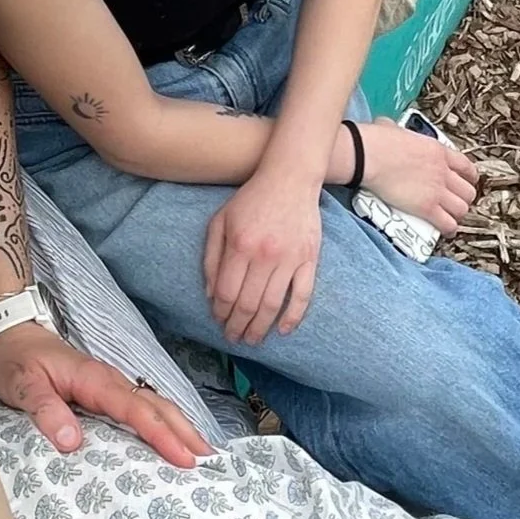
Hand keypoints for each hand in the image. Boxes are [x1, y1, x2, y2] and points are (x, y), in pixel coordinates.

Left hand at [0, 321, 211, 468]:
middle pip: (157, 405)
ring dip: (179, 427)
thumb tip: (72, 441)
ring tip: (201, 454)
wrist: (11, 334)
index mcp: (94, 379)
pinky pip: (141, 408)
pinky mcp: (106, 392)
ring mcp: (111, 385)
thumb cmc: (16, 360)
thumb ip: (45, 410)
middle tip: (209, 461)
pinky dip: (162, 423)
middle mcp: (110, 380)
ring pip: (154, 404)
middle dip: (185, 431)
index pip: (136, 409)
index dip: (162, 435)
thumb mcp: (22, 385)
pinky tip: (170, 439)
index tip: (184, 458)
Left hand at [203, 171, 321, 345]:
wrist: (290, 178)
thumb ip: (211, 257)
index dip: (220, 311)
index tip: (218, 320)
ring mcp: (290, 258)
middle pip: (248, 303)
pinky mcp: (309, 259)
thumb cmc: (251, 199)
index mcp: (240, 245)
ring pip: (273, 304)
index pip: (226, 291)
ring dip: (260, 328)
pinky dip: (293, 317)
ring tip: (253, 340)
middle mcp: (265, 255)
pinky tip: (282, 330)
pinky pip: (303, 295)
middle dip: (238, 326)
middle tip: (233, 338)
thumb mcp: (220, 221)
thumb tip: (209, 293)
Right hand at [355, 119, 477, 232]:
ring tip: (451, 218)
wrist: (368, 156)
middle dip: (464, 198)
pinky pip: (447, 223)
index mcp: (437, 151)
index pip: (466, 166)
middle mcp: (442, 171)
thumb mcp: (393, 129)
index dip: (469, 178)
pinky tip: (446, 231)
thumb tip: (385, 127)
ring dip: (457, 215)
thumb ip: (398, 131)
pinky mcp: (426, 207)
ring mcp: (437, 190)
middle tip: (456, 202)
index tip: (466, 182)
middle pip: (468, 190)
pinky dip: (449, 229)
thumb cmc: (375, 142)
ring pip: (462, 208)